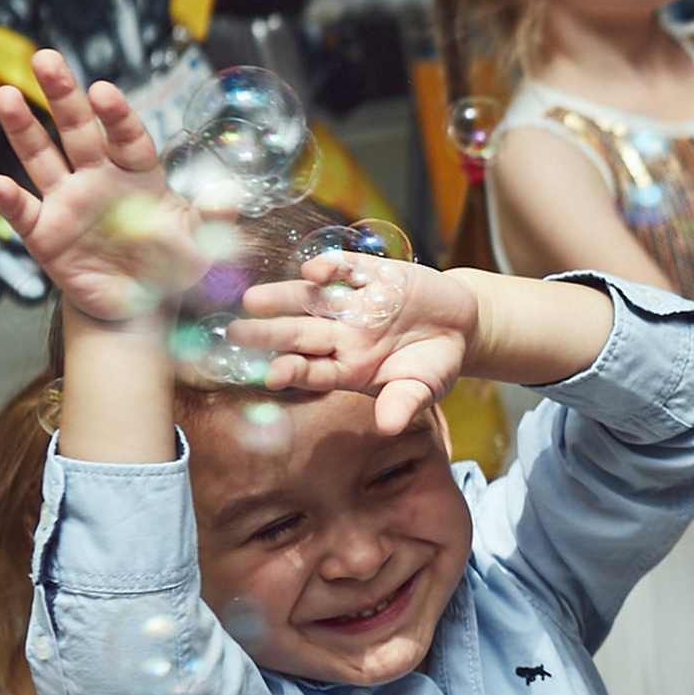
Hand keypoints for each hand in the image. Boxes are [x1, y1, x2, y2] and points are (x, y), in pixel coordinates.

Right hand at [0, 51, 199, 322]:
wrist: (138, 304)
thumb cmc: (170, 263)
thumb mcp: (200, 244)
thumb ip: (213, 218)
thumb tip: (232, 195)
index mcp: (137, 173)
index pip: (126, 136)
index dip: (116, 115)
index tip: (103, 91)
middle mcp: (98, 178)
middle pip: (78, 130)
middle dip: (63, 95)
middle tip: (46, 59)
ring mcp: (68, 203)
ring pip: (42, 158)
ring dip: (23, 128)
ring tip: (6, 96)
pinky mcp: (45, 235)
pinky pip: (25, 214)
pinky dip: (10, 201)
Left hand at [232, 259, 478, 433]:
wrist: (459, 325)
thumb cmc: (434, 364)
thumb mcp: (425, 388)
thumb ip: (404, 403)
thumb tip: (389, 426)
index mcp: (350, 368)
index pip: (313, 371)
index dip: (293, 372)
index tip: (272, 376)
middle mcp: (342, 336)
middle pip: (299, 335)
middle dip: (268, 334)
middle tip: (235, 333)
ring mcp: (354, 304)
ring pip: (312, 301)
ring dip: (284, 298)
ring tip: (254, 299)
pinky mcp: (373, 274)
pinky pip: (346, 269)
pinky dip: (330, 268)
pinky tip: (312, 271)